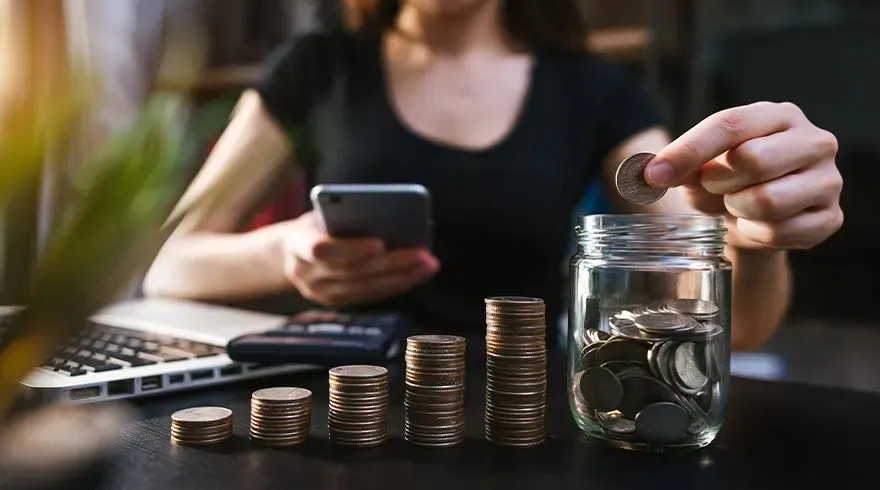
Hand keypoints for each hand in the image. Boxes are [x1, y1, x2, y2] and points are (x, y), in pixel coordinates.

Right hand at [279, 212, 439, 306]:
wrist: (289, 252)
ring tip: (428, 263)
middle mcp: (307, 274)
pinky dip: (396, 284)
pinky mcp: (335, 302)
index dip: (351, 248)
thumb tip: (391, 216)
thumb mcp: (323, 214)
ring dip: (401, 276)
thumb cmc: (316, 224)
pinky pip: (370, 295)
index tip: (380, 243)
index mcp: (298, 245)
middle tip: (423, 253)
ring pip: (366, 287)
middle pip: (353, 272)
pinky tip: (417, 273)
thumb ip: (345, 216)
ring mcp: (320, 293)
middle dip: (391, 263)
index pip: (322, 250)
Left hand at [646, 101, 842, 249]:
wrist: (755, 220)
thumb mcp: (698, 167)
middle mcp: (814, 141)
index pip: (730, 124)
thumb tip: (647, 173)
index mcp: (778, 116)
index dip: (688, 150)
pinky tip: (755, 226)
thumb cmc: (726, 181)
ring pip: (767, 201)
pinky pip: (780, 232)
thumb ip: (676, 164)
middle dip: (719, 182)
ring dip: (737, 209)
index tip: (654, 175)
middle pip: (753, 160)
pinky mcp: (831, 218)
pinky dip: (755, 234)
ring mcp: (828, 180)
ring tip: (737, 205)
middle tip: (715, 187)